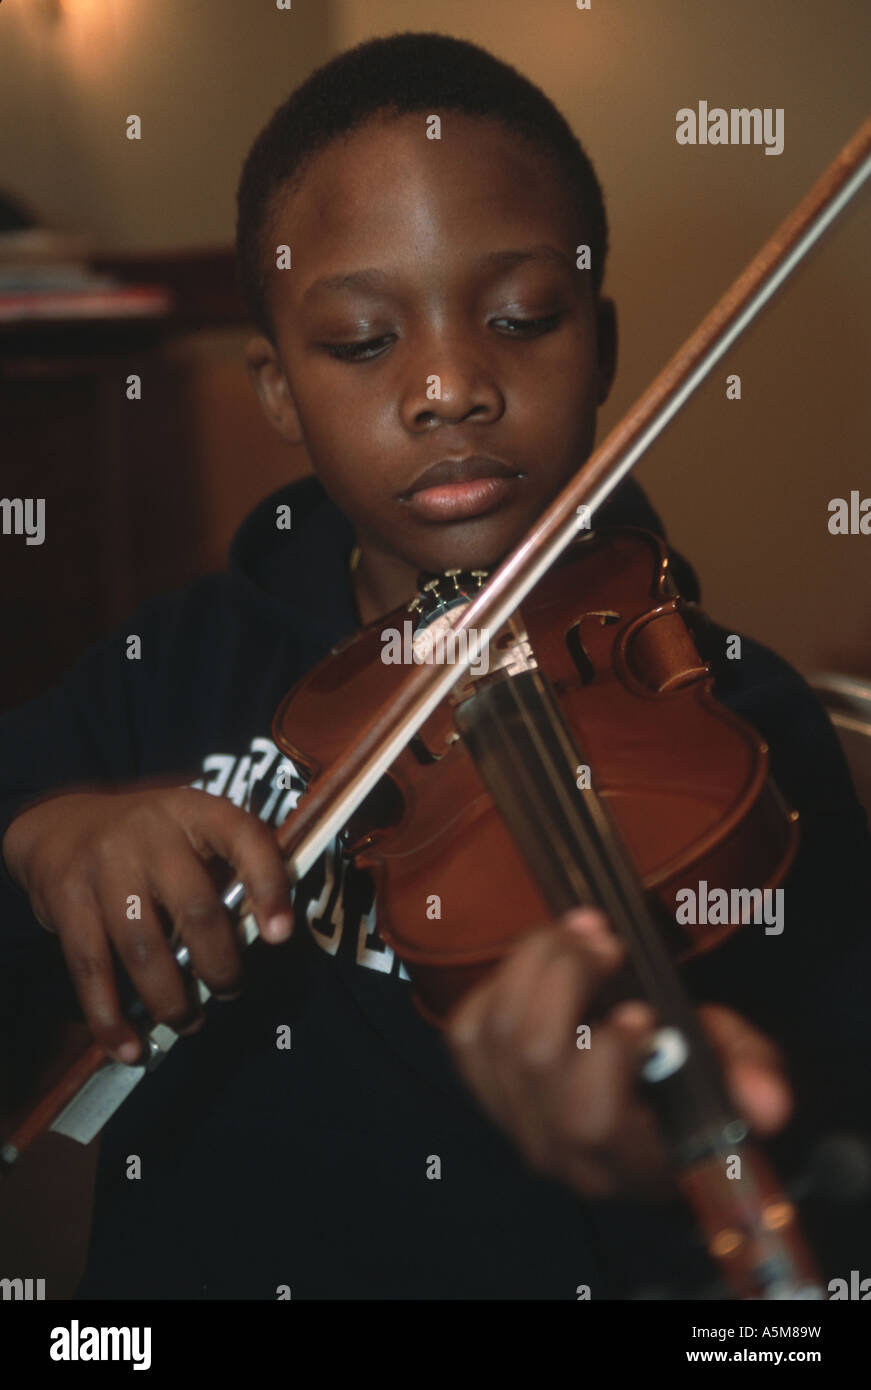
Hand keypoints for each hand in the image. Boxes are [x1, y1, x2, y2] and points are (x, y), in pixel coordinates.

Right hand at [2, 788, 293, 1064]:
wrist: (60, 824)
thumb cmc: (149, 841)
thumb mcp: (192, 832)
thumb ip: (227, 869)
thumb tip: (268, 936)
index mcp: (196, 811)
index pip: (244, 839)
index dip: (268, 886)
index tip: (281, 936)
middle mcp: (150, 832)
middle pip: (195, 908)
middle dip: (221, 965)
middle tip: (231, 991)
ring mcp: (104, 865)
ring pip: (144, 947)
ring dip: (172, 999)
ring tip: (188, 1022)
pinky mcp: (66, 899)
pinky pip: (91, 968)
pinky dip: (110, 1017)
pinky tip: (129, 1049)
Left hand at [444, 908, 791, 1199]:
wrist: (644, 1113)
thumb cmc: (691, 1087)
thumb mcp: (734, 1075)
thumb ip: (750, 1080)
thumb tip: (766, 1099)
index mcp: (627, 1161)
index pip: (591, 1119)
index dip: (609, 1053)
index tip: (644, 1011)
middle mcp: (560, 1153)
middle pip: (536, 1055)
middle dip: (567, 976)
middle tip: (605, 936)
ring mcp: (515, 1123)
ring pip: (496, 1032)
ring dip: (533, 962)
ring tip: (578, 931)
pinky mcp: (484, 1090)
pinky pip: (468, 1031)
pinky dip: (497, 986)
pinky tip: (538, 967)